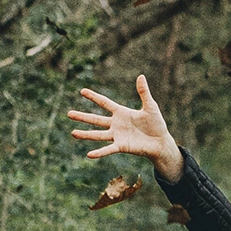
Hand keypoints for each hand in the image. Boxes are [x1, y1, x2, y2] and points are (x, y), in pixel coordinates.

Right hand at [68, 74, 182, 181]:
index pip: (104, 103)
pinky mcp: (121, 146)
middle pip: (96, 119)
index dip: (94, 97)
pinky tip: (89, 154)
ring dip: (85, 134)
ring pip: (98, 134)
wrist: (161, 142)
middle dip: (82, 116)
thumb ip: (143, 93)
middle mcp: (116, 124)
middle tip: (69, 113)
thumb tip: (141, 76)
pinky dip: (99, 152)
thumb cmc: (156, 124)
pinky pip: (108, 149)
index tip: (82, 91)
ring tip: (73, 133)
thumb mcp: (150, 106)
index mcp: (121, 112)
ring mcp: (117, 136)